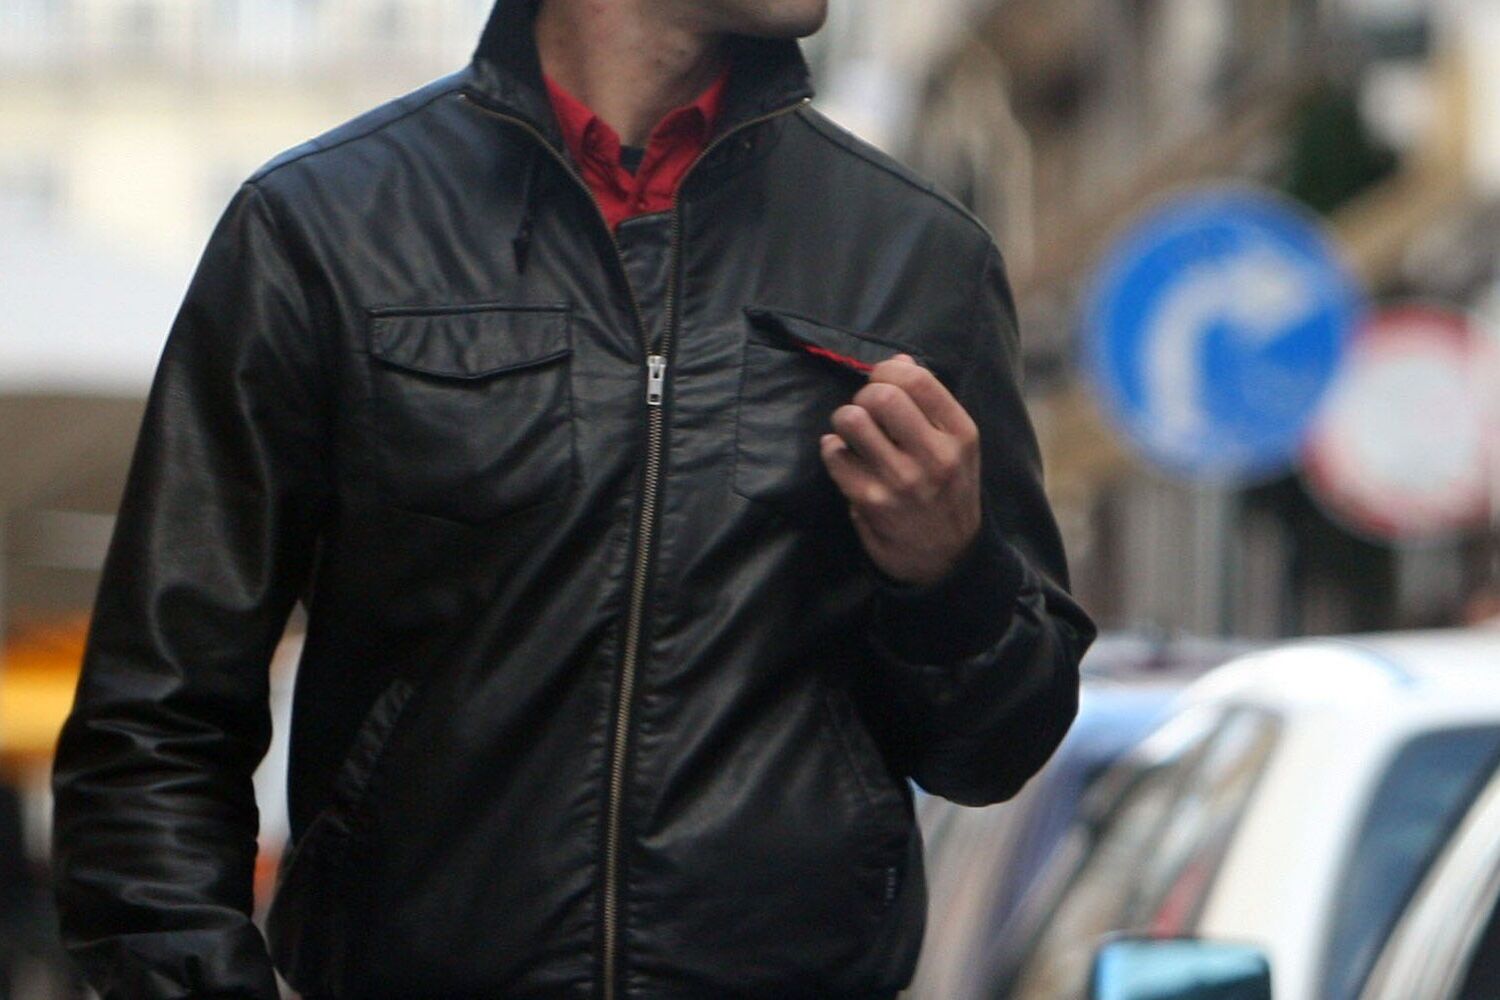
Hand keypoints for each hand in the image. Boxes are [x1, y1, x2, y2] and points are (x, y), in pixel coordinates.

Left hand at [820, 353, 981, 586]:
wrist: (947, 558)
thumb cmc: (948, 492)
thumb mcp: (956, 447)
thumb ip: (930, 404)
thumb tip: (897, 361)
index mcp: (960, 435)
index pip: (916, 380)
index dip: (887, 371)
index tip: (881, 382)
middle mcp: (934, 456)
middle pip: (881, 395)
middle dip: (864, 395)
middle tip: (866, 409)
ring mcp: (901, 480)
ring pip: (853, 420)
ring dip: (845, 419)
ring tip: (852, 430)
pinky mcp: (870, 501)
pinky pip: (835, 455)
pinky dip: (832, 449)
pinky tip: (844, 455)